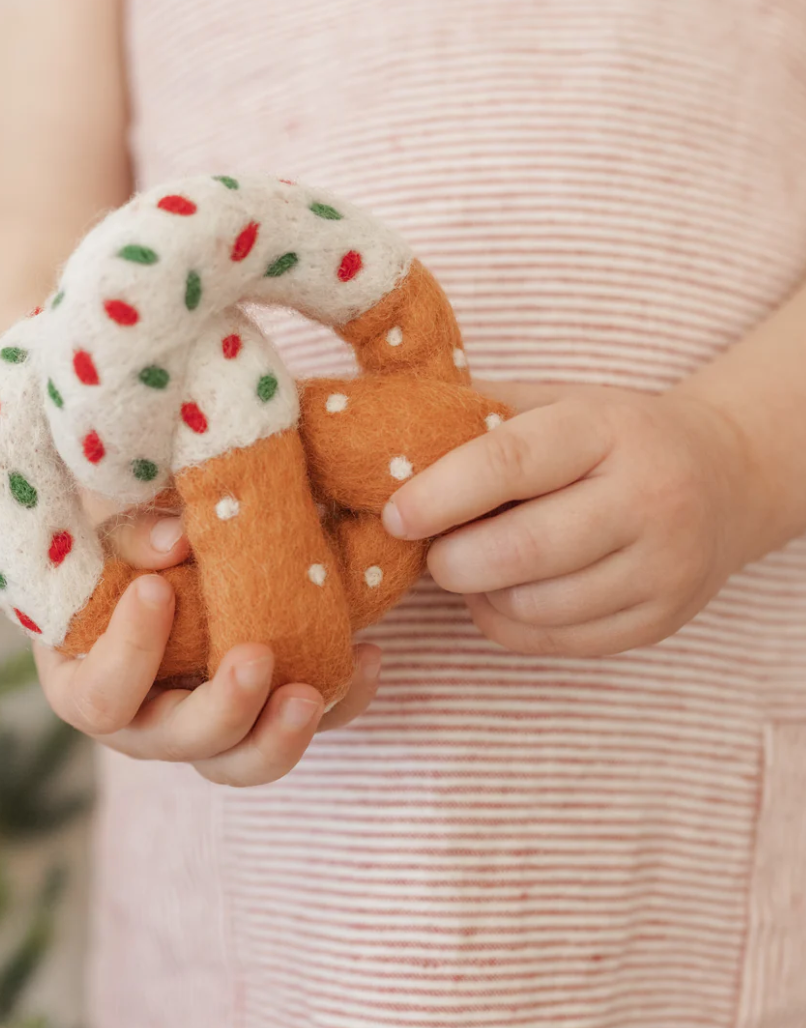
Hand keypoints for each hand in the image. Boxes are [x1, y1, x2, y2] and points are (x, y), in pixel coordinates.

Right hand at [33, 512, 381, 785]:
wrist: (161, 556)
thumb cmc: (117, 543)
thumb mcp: (108, 525)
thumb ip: (132, 533)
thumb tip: (178, 543)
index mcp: (87, 681)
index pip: (97, 697)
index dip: (127, 653)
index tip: (157, 589)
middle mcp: (143, 721)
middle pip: (177, 743)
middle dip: (222, 708)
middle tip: (257, 657)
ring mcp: (203, 728)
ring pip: (240, 763)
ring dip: (279, 737)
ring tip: (313, 694)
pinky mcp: (259, 719)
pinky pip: (301, 728)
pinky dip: (341, 702)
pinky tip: (370, 657)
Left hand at [382, 380, 757, 656]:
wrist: (724, 480)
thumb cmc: (610, 438)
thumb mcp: (556, 403)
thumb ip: (479, 417)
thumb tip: (381, 439)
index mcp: (610, 430)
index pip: (511, 463)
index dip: (440, 494)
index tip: (394, 516)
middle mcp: (650, 499)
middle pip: (521, 551)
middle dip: (452, 560)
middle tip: (433, 551)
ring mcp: (663, 568)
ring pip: (533, 606)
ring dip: (480, 593)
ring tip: (476, 564)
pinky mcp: (659, 621)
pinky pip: (554, 640)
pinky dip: (508, 622)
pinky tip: (507, 591)